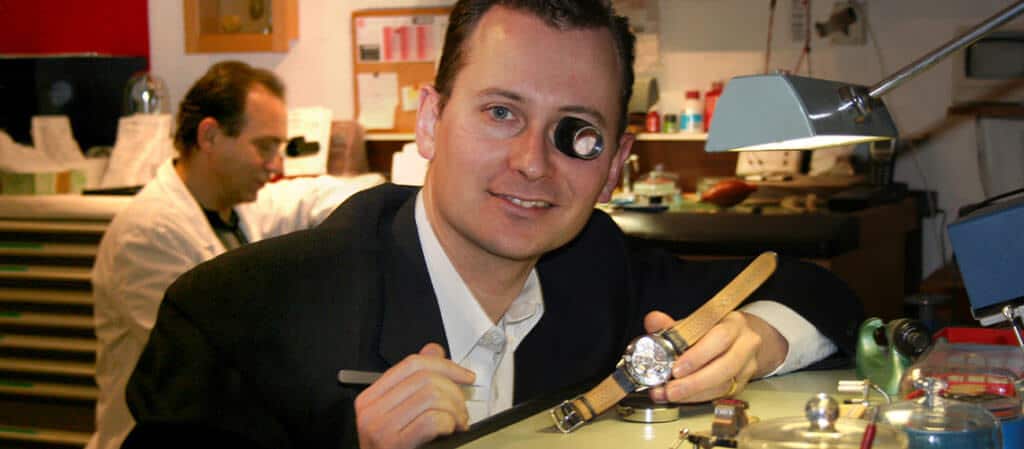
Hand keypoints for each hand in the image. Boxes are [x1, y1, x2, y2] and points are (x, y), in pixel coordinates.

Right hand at [354, 343, 475, 448]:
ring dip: (455, 411)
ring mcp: (380, 429)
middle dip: (454, 392)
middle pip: (425, 378)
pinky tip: (449, 432)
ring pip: (432, 396)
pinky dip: (449, 424)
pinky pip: (433, 420)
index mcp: (371, 399)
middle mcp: (371, 412)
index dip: (445, 365)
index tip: (465, 376)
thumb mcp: (404, 413)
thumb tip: (433, 350)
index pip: (412, 364)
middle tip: (461, 410)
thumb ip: (416, 381)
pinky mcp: (394, 445)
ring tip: (457, 424)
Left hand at [644, 310, 786, 402]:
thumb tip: (653, 320)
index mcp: (734, 324)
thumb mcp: (699, 321)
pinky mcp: (742, 384)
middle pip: (725, 367)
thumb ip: (674, 325)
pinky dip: (698, 397)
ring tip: (669, 394)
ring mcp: (747, 366)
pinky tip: (680, 397)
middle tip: (670, 389)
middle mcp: (745, 345)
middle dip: (694, 382)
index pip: (720, 338)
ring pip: (723, 384)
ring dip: (693, 393)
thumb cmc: (717, 329)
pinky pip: (720, 394)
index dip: (697, 355)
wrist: (743, 338)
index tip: (676, 368)